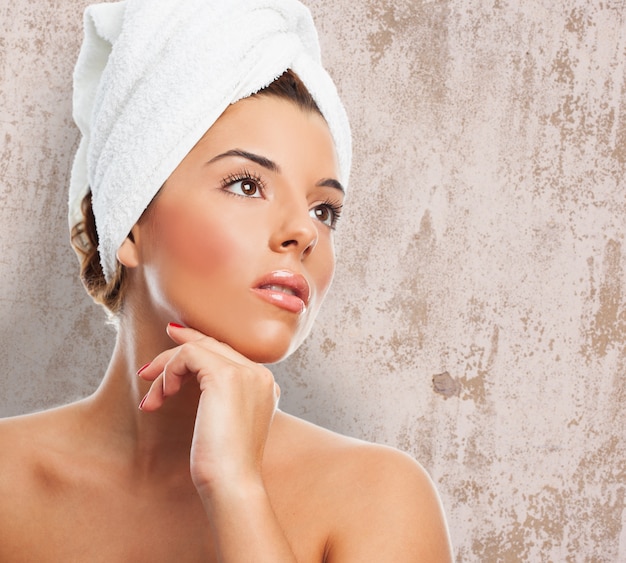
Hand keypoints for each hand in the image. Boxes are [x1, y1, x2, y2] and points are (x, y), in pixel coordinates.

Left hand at [138, 323, 279, 494]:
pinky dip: (169, 370)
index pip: (228, 352)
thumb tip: (190, 377)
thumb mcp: (226, 423)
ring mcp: (245, 373)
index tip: (173, 340)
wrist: (232, 483)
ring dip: (167, 368)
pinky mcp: (226, 376)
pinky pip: (189, 355)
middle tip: (148, 369)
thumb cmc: (224, 464)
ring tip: (153, 398)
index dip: (198, 342)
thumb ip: (222, 397)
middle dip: (177, 351)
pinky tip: (163, 395)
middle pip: (213, 345)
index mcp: (263, 385)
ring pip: (198, 348)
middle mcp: (259, 374)